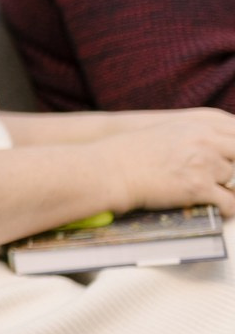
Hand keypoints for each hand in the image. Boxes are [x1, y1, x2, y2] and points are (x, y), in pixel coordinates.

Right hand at [106, 110, 234, 219]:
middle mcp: (205, 142)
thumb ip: (200, 135)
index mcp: (199, 125)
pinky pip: (229, 203)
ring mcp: (203, 164)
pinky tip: (217, 207)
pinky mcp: (198, 188)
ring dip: (225, 187)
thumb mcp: (171, 131)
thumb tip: (222, 148)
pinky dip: (227, 208)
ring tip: (210, 190)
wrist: (111, 169)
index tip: (233, 159)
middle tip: (225, 177)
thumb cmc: (134, 151)